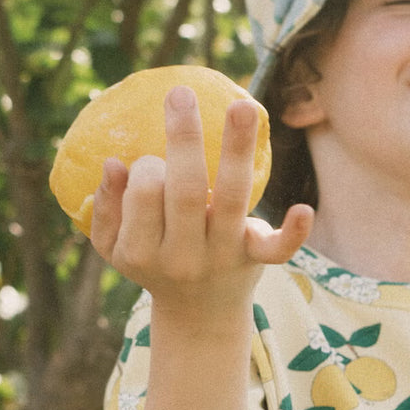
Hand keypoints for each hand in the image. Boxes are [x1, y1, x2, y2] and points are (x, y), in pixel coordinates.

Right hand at [89, 85, 312, 320]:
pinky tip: (302, 209)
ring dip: (237, 149)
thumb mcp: (115, 247)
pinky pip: (277, 249)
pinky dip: (293, 232)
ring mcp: (223, 257)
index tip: (151, 162)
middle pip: (185, 191)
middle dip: (184, 140)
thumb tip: (113, 163)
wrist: (199, 315)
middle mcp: (183, 257)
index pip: (144, 194)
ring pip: (231, 198)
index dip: (147, 168)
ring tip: (242, 105)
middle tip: (179, 93)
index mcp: (142, 251)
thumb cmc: (153, 264)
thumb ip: (106, 208)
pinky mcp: (256, 259)